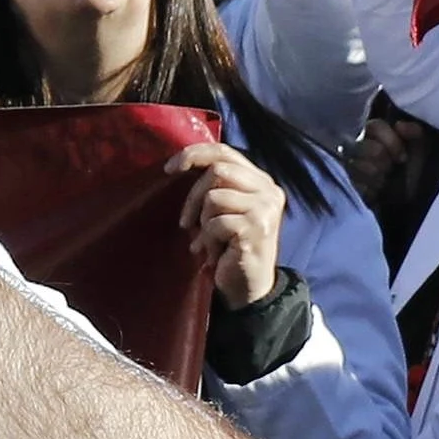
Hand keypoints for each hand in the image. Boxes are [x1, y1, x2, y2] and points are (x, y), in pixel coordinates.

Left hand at [170, 138, 288, 307]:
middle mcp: (269, 190)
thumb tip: (182, 162)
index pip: (225, 152)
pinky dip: (208, 240)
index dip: (194, 154)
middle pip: (217, 170)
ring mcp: (265, 209)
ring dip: (203, 223)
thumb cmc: (231, 247)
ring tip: (208, 241)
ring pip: (214, 197)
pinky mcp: (257, 229)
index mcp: (261, 181)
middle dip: (193, 197)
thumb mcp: (226, 210)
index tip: (169, 168)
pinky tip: (214, 254)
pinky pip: (216, 223)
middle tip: (186, 223)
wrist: (249, 287)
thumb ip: (216, 185)